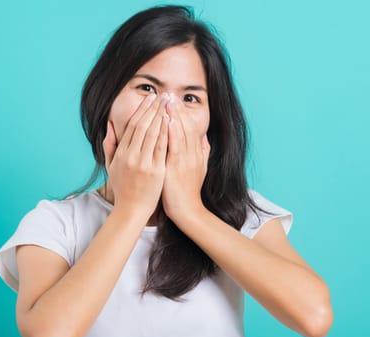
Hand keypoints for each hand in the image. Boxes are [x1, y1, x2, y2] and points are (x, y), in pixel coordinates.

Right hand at [102, 93, 170, 218]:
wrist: (131, 210)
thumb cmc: (123, 188)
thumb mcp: (110, 166)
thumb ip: (109, 145)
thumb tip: (110, 125)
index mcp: (121, 153)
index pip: (132, 126)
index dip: (142, 110)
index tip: (150, 99)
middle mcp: (131, 156)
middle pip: (143, 126)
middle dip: (153, 109)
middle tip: (162, 95)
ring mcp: (143, 163)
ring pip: (152, 134)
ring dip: (161, 116)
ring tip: (168, 103)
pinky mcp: (155, 171)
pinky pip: (161, 147)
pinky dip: (166, 133)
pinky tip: (170, 121)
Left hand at [161, 93, 210, 220]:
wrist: (187, 210)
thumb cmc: (189, 190)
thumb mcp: (200, 169)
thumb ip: (202, 152)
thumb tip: (204, 138)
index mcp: (197, 153)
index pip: (191, 127)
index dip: (183, 113)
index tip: (174, 101)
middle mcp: (193, 154)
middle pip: (186, 126)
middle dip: (177, 109)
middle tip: (169, 94)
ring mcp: (185, 160)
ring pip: (181, 132)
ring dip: (173, 115)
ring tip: (166, 101)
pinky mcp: (176, 168)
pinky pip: (174, 146)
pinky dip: (171, 132)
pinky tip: (166, 120)